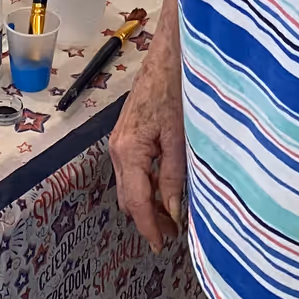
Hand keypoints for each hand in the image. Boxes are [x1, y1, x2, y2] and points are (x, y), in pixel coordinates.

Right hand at [110, 35, 185, 252]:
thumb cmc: (174, 87)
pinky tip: (166, 186)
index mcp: (128, 151)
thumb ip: (174, 176)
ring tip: (173, 214)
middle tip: (173, 234)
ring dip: (148, 202)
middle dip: (148, 219)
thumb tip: (174, 211)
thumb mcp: (180, 137)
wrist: (169, 53)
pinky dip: (147, 184)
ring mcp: (120, 140)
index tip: (162, 246)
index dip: (149, 227)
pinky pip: (134, 169)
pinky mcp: (128, 132)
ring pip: (130, 184)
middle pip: (128, 197)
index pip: (136, 202)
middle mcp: (118, 148)